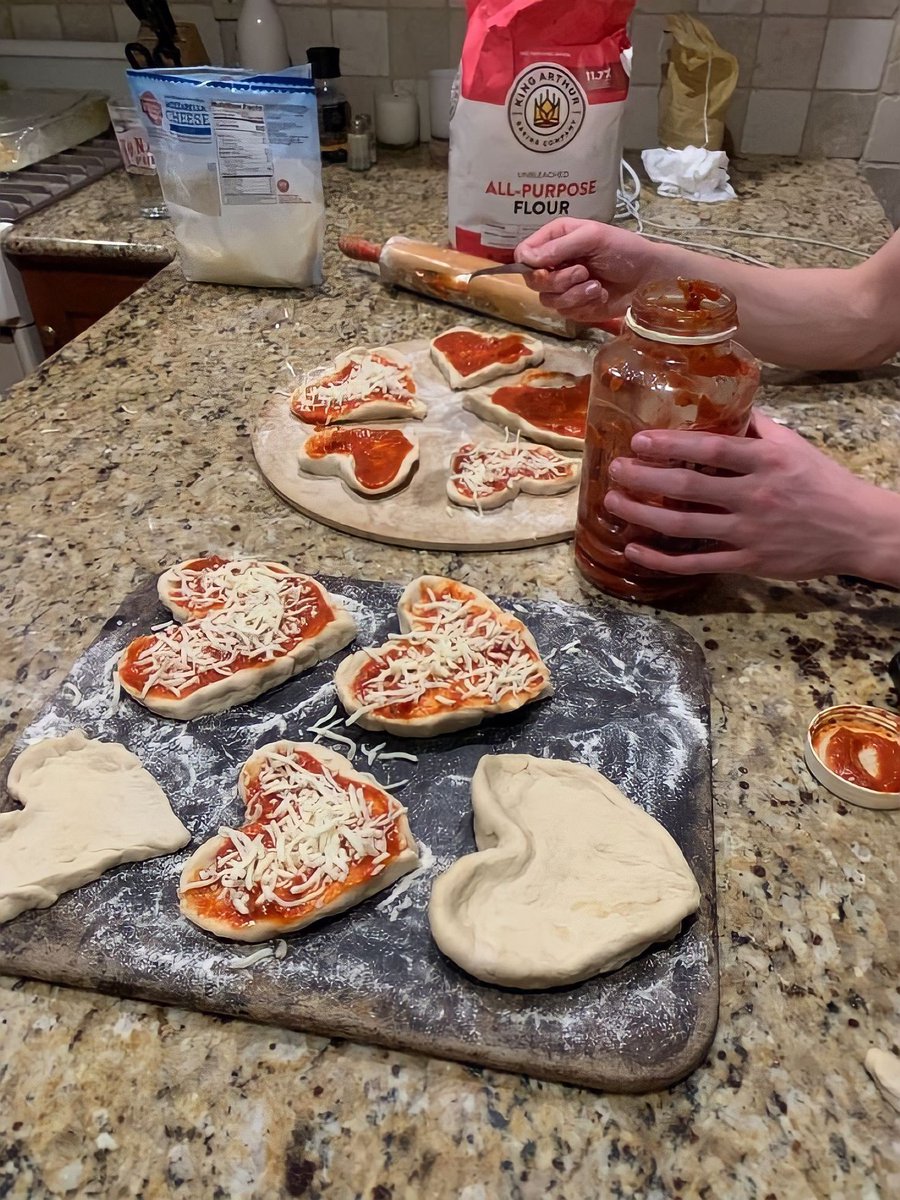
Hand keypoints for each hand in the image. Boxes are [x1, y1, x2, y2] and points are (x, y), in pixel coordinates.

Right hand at [515, 218, 663, 322]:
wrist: (648, 277)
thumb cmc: (623, 250)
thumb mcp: (592, 237)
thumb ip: (559, 247)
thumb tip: (526, 258)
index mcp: (555, 239)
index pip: (523, 253)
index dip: (529, 263)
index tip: (545, 267)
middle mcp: (554, 263)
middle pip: (532, 280)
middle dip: (558, 280)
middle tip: (582, 272)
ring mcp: (563, 287)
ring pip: (547, 299)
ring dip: (574, 294)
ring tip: (596, 285)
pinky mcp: (574, 307)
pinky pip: (565, 312)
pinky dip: (584, 304)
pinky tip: (600, 295)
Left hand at [604, 412, 896, 581]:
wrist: (858, 530)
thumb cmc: (822, 483)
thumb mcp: (793, 447)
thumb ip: (755, 427)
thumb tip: (722, 402)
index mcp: (766, 462)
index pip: (711, 450)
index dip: (671, 445)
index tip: (638, 441)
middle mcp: (754, 496)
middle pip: (688, 488)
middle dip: (644, 478)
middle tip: (614, 470)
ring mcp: (749, 533)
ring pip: (684, 527)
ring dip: (642, 516)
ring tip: (612, 504)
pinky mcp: (748, 563)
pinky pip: (696, 564)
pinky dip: (661, 560)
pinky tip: (635, 551)